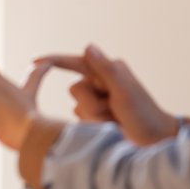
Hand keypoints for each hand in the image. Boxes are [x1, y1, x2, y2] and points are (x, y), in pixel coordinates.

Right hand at [31, 45, 180, 145]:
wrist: (155, 142)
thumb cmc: (144, 115)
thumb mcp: (124, 90)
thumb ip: (105, 69)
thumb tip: (88, 46)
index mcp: (108, 71)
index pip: (74, 62)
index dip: (54, 61)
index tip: (34, 63)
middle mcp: (101, 82)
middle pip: (75, 89)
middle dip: (91, 103)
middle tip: (113, 110)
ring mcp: (99, 99)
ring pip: (78, 106)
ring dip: (95, 117)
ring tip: (115, 120)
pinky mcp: (96, 116)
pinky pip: (80, 119)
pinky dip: (94, 125)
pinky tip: (112, 128)